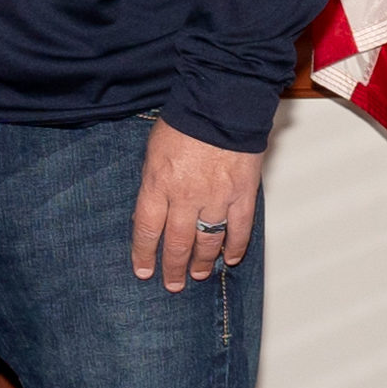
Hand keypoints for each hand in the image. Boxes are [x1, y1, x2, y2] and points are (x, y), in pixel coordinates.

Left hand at [129, 122, 263, 287]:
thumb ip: (154, 184)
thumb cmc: (184, 122)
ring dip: (202, 262)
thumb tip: (155, 210)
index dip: (144, 254)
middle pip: (178, 242)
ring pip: (208, 241)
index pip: (147, 229)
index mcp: (158, 184)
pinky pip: (240, 229)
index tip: (144, 271)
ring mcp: (217, 197)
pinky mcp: (242, 194)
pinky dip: (236, 247)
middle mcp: (186, 196)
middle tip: (173, 284)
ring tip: (197, 275)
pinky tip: (231, 259)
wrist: (221, 103)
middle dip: (174, 267)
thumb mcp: (153, 152)